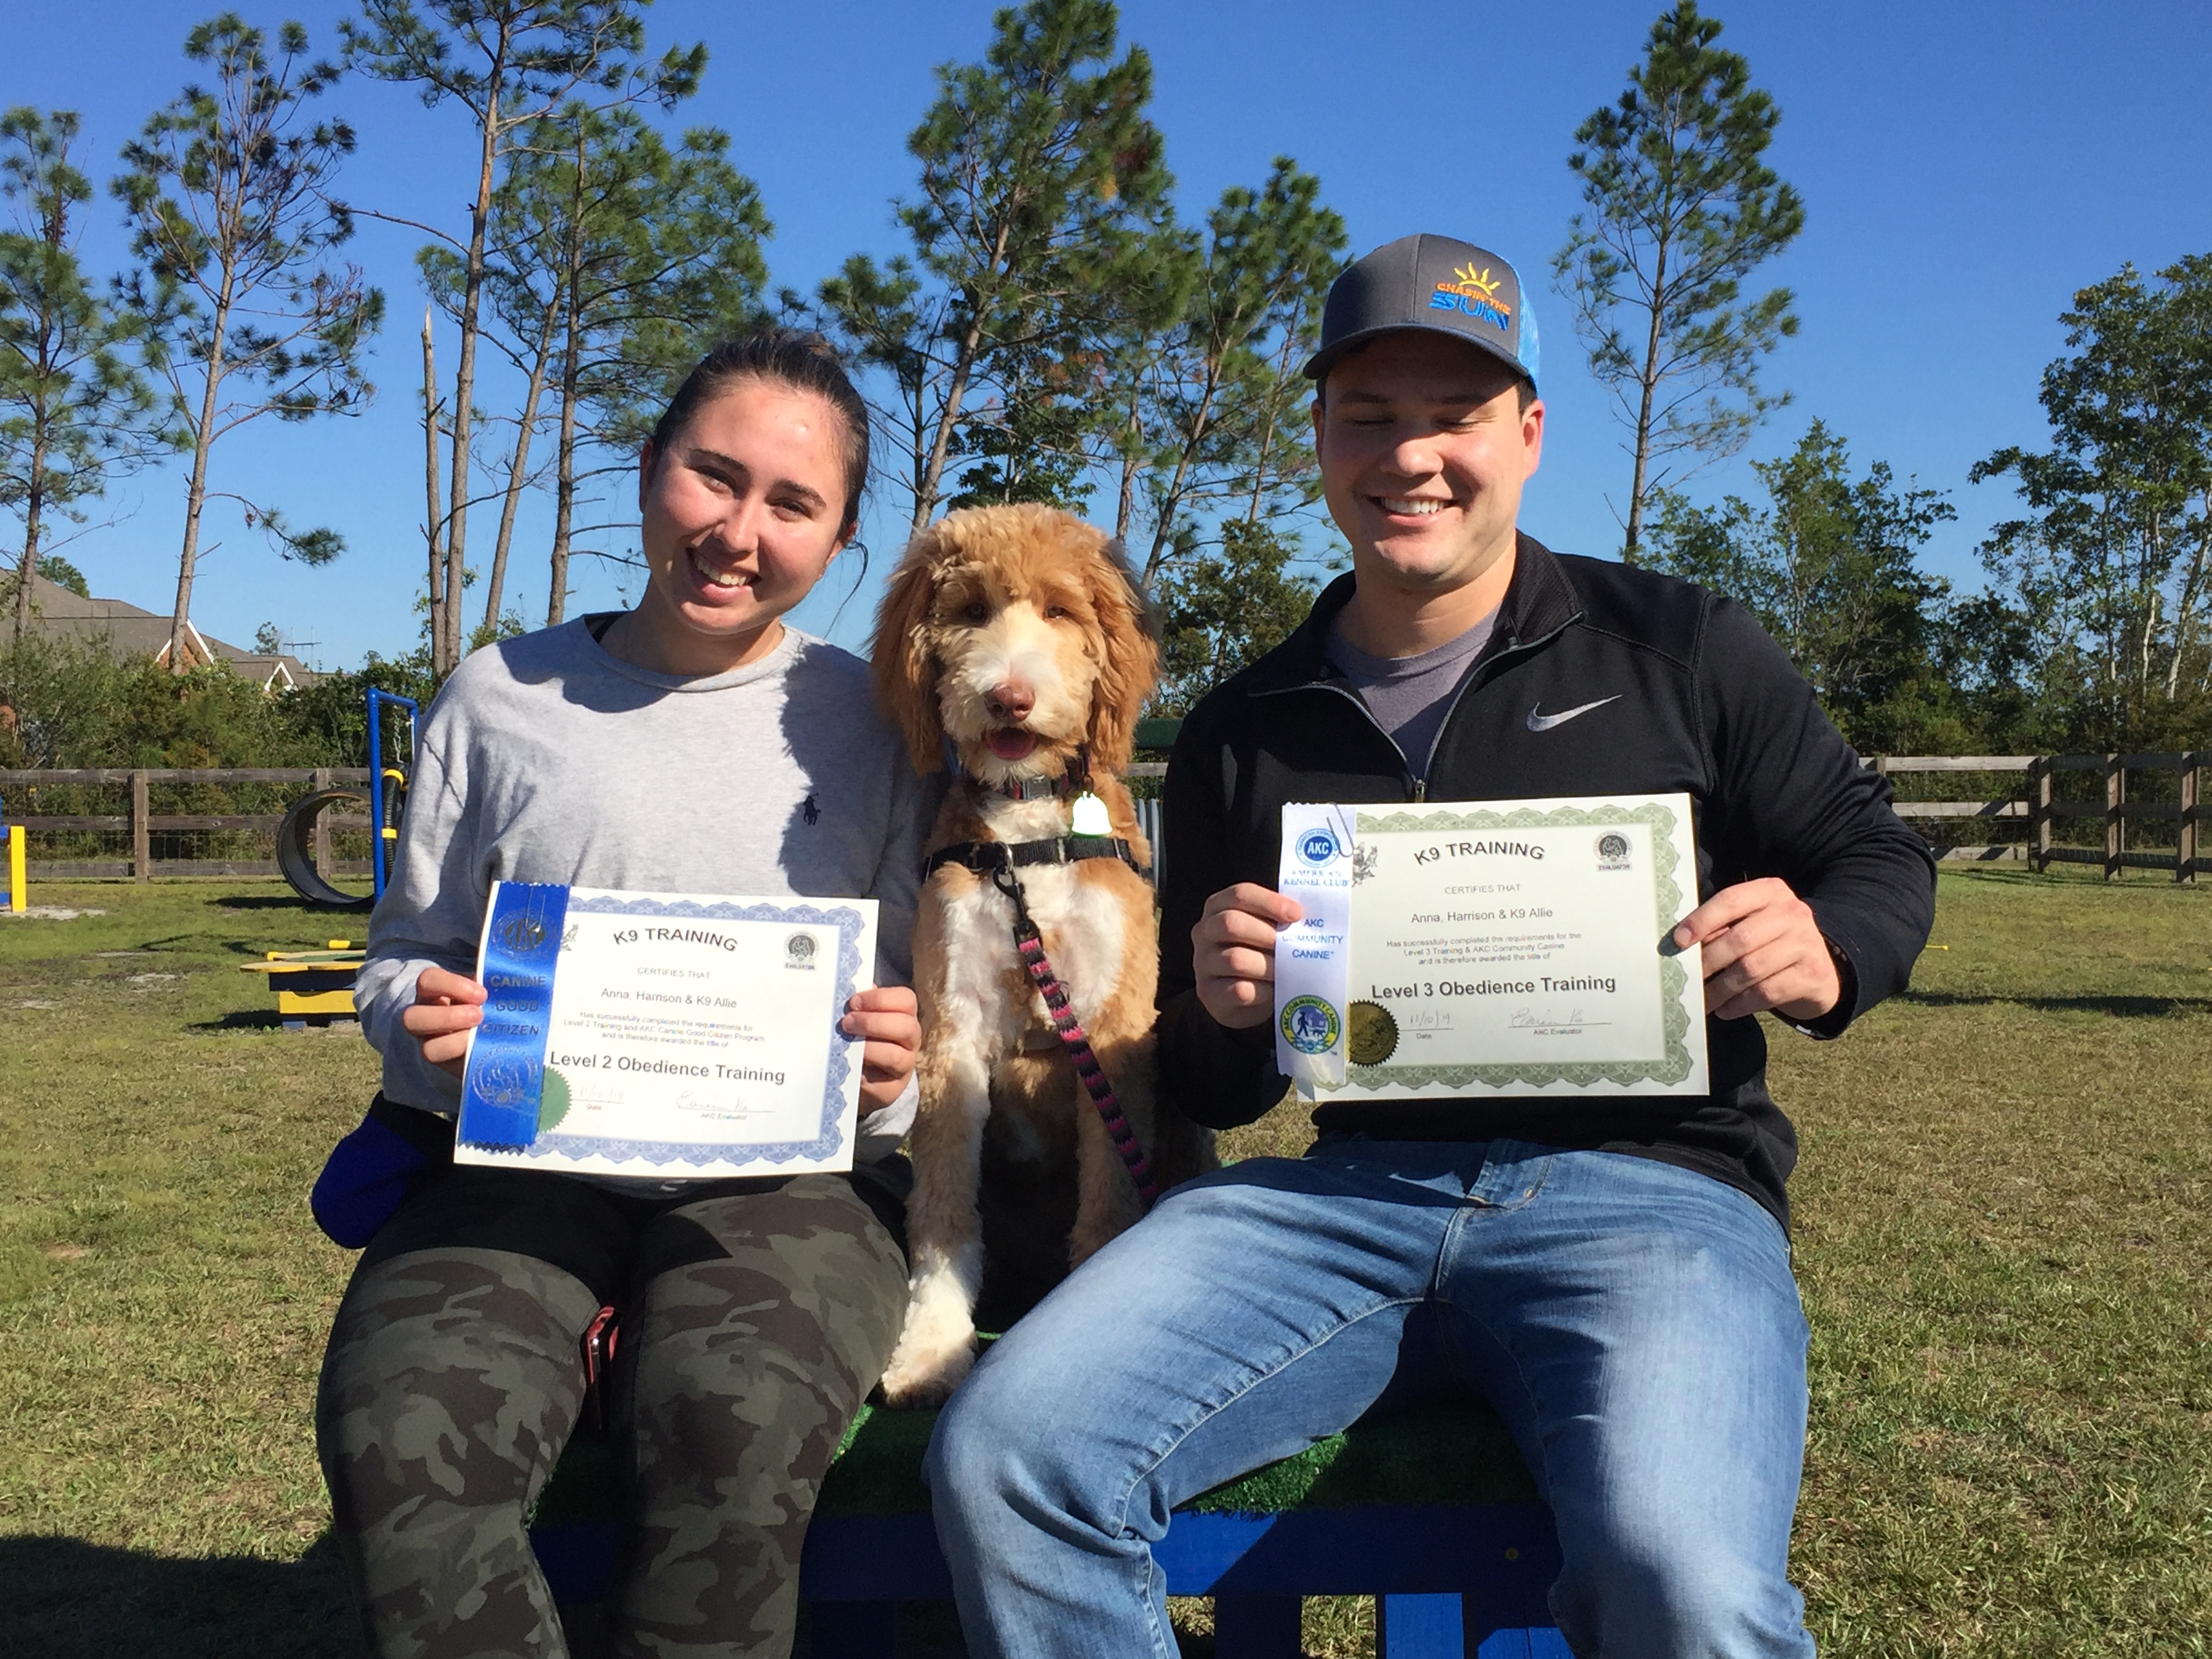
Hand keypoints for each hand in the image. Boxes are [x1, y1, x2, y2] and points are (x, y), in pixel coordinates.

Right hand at [401, 964, 487, 1078]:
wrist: (497, 1032)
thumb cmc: (490, 1001)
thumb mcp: (490, 988)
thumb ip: (494, 982)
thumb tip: (509, 977)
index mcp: (434, 991)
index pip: (428, 980)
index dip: (452, 986)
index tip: (482, 994)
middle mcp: (424, 1017)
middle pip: (411, 1018)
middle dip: (448, 1018)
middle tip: (479, 1016)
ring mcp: (430, 1044)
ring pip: (428, 1050)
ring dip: (457, 1044)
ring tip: (480, 1037)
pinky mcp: (444, 1066)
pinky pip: (448, 1068)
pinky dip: (467, 1059)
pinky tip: (485, 1052)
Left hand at [844, 985, 919, 1114]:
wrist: (861, 1078)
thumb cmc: (861, 1039)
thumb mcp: (862, 1018)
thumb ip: (860, 1004)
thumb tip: (850, 988)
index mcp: (905, 1016)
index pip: (906, 1000)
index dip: (880, 998)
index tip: (853, 1002)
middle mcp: (911, 1041)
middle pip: (906, 1026)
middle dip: (873, 1022)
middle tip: (847, 1022)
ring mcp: (905, 1067)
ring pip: (896, 1056)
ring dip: (868, 1047)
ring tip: (846, 1042)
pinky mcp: (892, 1090)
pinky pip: (880, 1083)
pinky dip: (862, 1073)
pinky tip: (849, 1066)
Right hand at [1192, 883, 1304, 1029]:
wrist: (1243, 997)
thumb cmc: (1259, 954)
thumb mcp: (1265, 930)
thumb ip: (1279, 920)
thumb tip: (1312, 918)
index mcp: (1219, 907)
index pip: (1240, 894)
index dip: (1269, 902)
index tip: (1297, 914)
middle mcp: (1204, 931)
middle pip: (1231, 923)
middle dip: (1267, 933)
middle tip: (1291, 945)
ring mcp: (1203, 963)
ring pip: (1235, 959)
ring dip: (1268, 965)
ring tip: (1288, 970)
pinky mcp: (1208, 993)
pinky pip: (1238, 989)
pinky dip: (1263, 991)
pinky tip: (1276, 991)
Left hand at [1671, 877, 1840, 1021]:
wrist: (1820, 971)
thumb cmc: (1772, 943)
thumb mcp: (1752, 924)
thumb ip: (1723, 928)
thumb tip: (1681, 946)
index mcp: (1771, 892)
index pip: (1730, 900)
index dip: (1701, 920)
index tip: (1677, 941)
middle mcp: (1792, 912)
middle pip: (1739, 939)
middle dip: (1708, 962)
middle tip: (1688, 979)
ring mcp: (1806, 943)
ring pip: (1750, 969)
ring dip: (1719, 990)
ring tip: (1703, 1000)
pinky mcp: (1812, 975)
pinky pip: (1765, 992)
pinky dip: (1739, 1004)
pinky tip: (1724, 1009)